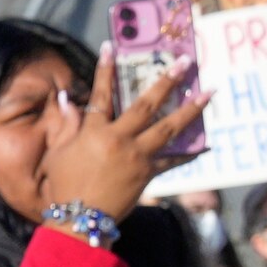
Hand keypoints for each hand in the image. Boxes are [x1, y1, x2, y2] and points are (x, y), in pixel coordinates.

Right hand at [39, 66, 199, 224]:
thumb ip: (67, 124)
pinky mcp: (148, 173)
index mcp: (94, 131)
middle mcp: (119, 139)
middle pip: (147, 104)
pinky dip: (190, 154)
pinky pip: (173, 160)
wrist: (81, 219)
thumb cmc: (64, 185)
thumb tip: (67, 98)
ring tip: (208, 93)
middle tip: (183, 63)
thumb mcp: (58, 152)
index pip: (101, 94)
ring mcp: (137, 156)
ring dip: (191, 109)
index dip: (105, 70)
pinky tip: (206, 146)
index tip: (111, 47)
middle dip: (166, 81)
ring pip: (169, 127)